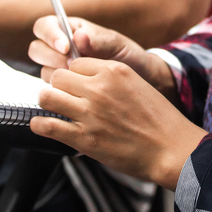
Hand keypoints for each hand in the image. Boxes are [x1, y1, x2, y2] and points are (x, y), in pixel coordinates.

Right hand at [29, 14, 175, 97]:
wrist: (141, 80)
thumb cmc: (129, 56)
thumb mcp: (116, 45)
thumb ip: (97, 41)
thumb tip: (78, 36)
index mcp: (71, 29)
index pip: (45, 25)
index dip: (50, 35)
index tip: (65, 47)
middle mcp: (61, 47)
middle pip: (37, 48)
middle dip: (51, 57)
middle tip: (71, 65)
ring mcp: (60, 68)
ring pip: (43, 70)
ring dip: (58, 75)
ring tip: (81, 79)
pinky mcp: (64, 88)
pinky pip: (53, 89)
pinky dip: (62, 91)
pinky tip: (78, 92)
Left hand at [29, 58, 205, 188]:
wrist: (171, 149)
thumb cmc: (160, 120)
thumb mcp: (138, 86)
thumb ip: (112, 80)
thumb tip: (89, 81)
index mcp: (114, 71)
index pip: (76, 63)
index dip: (73, 75)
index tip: (74, 85)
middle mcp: (99, 87)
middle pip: (58, 76)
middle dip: (58, 87)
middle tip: (62, 98)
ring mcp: (89, 112)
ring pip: (47, 96)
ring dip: (47, 102)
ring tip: (52, 109)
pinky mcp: (83, 137)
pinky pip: (47, 125)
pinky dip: (40, 125)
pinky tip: (42, 126)